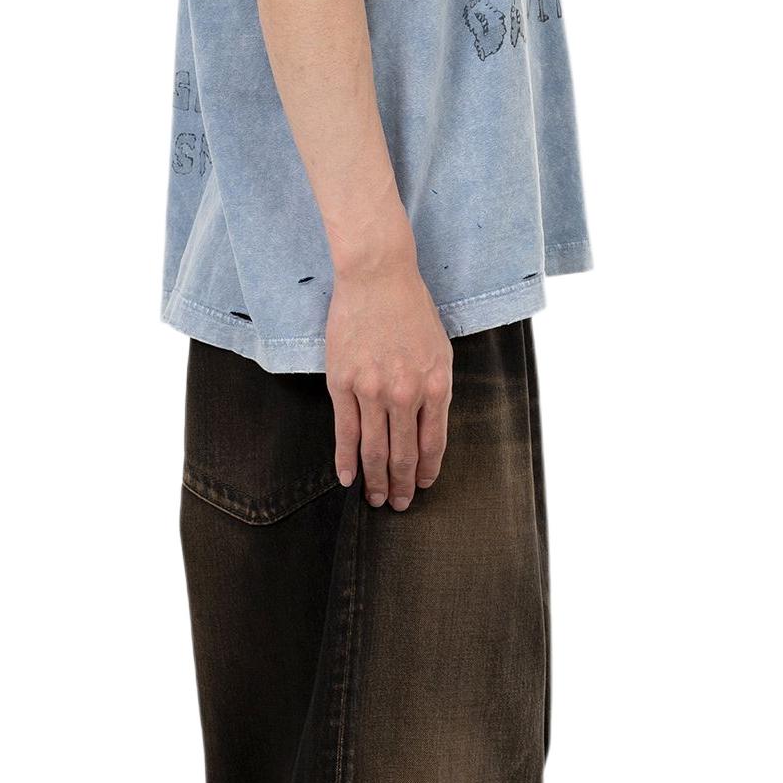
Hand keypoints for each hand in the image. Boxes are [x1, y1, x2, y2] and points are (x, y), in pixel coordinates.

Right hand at [325, 256, 453, 510]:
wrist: (378, 278)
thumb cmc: (411, 310)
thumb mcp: (439, 351)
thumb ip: (434, 390)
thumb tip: (426, 428)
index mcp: (435, 385)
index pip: (432, 443)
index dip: (426, 470)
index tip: (421, 486)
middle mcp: (405, 393)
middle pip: (403, 454)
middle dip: (401, 485)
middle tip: (397, 505)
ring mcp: (372, 390)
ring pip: (374, 449)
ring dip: (374, 480)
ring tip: (374, 499)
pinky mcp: (343, 383)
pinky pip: (345, 431)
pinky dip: (346, 459)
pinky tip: (347, 477)